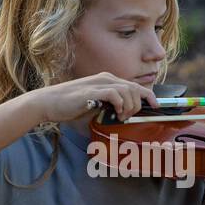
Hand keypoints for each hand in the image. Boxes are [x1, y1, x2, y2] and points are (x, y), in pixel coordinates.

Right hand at [33, 72, 159, 123]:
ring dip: (129, 106)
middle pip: (134, 88)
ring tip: (121, 117)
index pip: (134, 86)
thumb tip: (119, 125)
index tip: (156, 106)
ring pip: (127, 90)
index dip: (148, 96)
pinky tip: (115, 112)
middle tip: (130, 117)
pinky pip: (115, 93)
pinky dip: (119, 103)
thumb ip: (107, 112)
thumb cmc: (69, 108)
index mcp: (107, 81)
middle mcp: (106, 78)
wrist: (49, 103)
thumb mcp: (93, 109)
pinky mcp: (92, 90)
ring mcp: (99, 83)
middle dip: (139, 104)